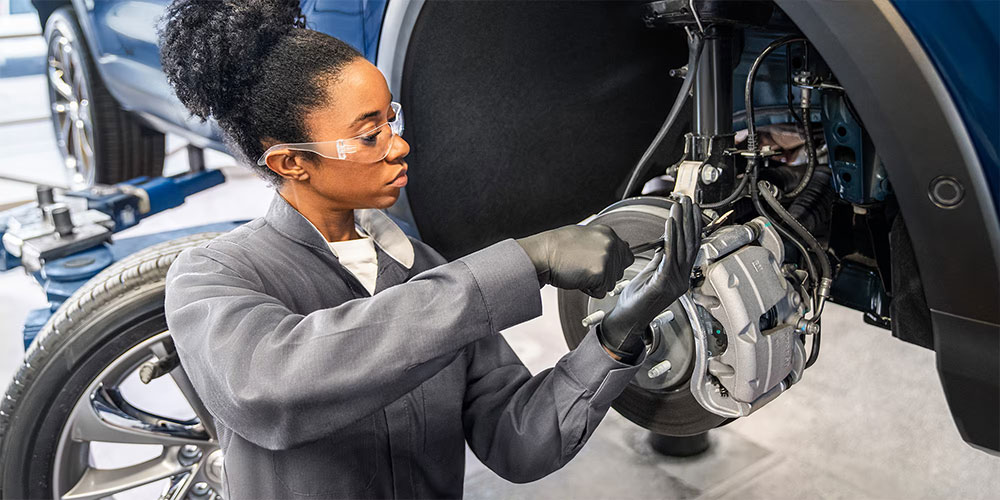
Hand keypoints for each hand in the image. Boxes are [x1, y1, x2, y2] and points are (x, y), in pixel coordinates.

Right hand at [515, 224, 633, 298]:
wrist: (542, 254)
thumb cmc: (556, 248)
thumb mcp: (583, 237)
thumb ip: (601, 245)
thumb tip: (613, 253)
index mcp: (607, 233)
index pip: (626, 255)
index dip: (614, 265)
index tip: (601, 267)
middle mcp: (610, 244)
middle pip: (620, 272)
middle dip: (605, 275)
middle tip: (584, 268)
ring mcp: (606, 258)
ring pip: (611, 284)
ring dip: (595, 283)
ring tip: (579, 271)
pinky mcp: (600, 273)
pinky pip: (600, 292)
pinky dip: (588, 290)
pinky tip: (577, 278)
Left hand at [598, 196, 701, 361]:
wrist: (626, 320)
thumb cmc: (635, 300)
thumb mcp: (650, 273)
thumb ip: (660, 259)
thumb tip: (665, 243)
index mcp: (679, 276)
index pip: (690, 246)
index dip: (692, 226)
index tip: (690, 208)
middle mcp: (681, 279)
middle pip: (690, 244)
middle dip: (689, 220)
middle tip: (688, 200)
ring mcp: (674, 282)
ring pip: (682, 247)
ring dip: (681, 224)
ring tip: (679, 206)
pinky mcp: (663, 284)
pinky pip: (669, 257)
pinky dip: (671, 238)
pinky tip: (670, 224)